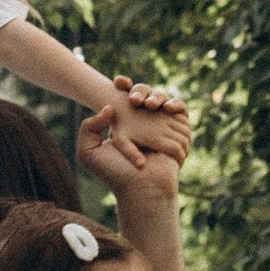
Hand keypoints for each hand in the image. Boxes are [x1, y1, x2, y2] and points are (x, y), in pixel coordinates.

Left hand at [82, 82, 187, 197]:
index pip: (123, 96)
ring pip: (163, 98)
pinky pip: (181, 110)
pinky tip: (167, 108)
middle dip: (140, 89)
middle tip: (134, 99)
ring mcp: (162, 126)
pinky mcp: (179, 131)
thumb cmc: (114, 173)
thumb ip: (88, 127)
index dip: (123, 85)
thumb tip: (109, 107)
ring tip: (149, 105)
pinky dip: (176, 104)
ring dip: (157, 95)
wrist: (141, 189)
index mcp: (123, 123)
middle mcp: (143, 122)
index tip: (117, 81)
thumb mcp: (88, 152)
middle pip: (145, 93)